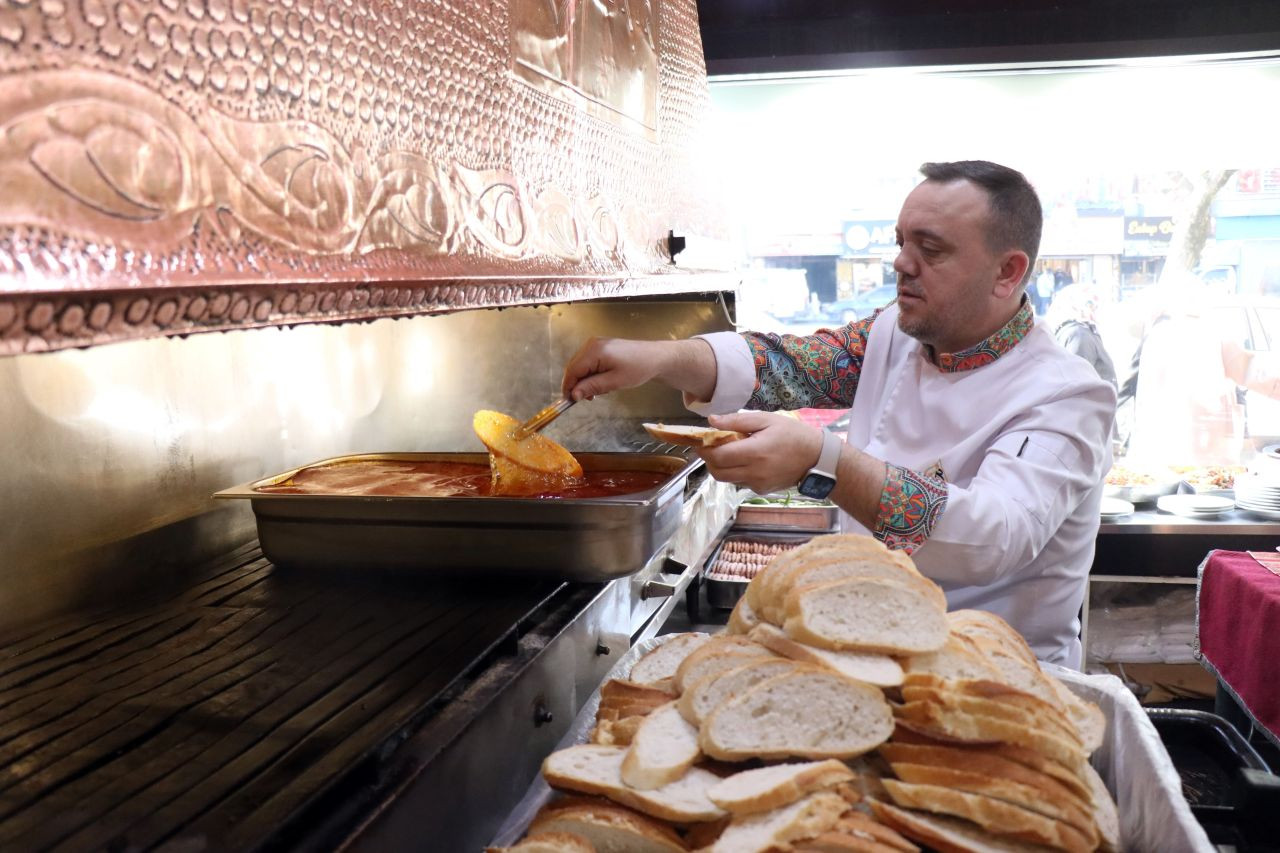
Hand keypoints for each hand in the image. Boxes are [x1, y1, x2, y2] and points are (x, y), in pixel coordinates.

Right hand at [561, 337, 664, 400]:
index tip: (570, 401)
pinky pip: (588, 362)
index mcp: (594, 351)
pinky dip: (591, 374)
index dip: (568, 387)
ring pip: (580, 366)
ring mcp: (595, 344)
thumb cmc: (638, 368)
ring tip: (600, 391)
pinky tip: (601, 382)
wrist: (654, 358)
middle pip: (574, 367)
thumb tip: (574, 394)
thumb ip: (592, 387)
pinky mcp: (600, 347)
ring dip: (585, 381)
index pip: (572, 370)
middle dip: (578, 385)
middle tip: (588, 398)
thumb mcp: (614, 381)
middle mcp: (591, 344)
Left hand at [696, 412, 824, 494]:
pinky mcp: (761, 491)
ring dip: (722, 466)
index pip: (717, 457)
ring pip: (727, 479)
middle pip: (717, 472)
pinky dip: (737, 472)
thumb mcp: (766, 420)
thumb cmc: (793, 434)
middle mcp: (753, 473)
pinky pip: (740, 482)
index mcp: (754, 453)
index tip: (701, 441)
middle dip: (709, 460)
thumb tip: (712, 421)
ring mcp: (757, 485)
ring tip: (731, 451)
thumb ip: (737, 421)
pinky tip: (747, 460)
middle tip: (711, 446)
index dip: (704, 450)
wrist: (817, 458)